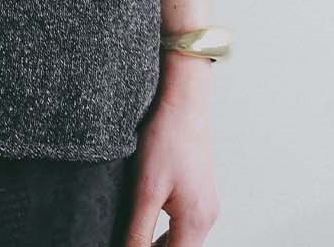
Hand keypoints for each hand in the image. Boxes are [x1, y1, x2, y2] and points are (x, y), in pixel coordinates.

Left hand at [123, 66, 219, 245]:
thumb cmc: (166, 138)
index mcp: (196, 221)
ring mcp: (206, 204)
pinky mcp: (200, 191)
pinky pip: (185, 222)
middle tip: (126, 241)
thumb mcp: (145, 189)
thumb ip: (138, 230)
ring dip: (160, 243)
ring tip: (133, 235)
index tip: (126, 246)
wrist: (183, 100)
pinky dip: (167, 228)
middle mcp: (207, 216)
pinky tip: (147, 218)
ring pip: (182, 239)